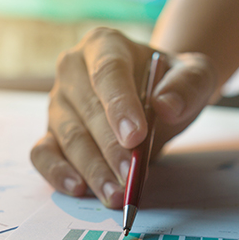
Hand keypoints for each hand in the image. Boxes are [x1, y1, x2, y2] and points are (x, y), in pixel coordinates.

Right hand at [31, 27, 217, 207]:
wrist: (156, 96)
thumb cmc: (170, 83)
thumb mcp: (195, 75)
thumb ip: (188, 85)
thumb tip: (166, 106)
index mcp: (104, 45)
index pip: (107, 72)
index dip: (119, 105)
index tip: (135, 136)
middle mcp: (73, 70)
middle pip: (87, 110)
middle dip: (110, 148)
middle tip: (131, 176)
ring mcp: (58, 103)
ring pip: (69, 137)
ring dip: (92, 169)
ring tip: (115, 194)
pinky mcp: (51, 132)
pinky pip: (43, 153)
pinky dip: (56, 173)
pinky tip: (78, 188)